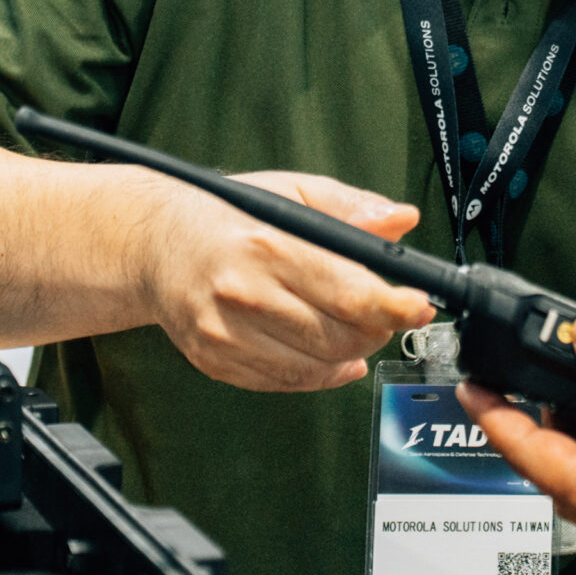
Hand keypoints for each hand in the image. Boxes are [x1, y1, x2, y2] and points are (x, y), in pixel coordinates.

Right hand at [133, 169, 434, 391]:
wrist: (155, 242)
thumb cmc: (227, 213)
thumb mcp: (291, 191)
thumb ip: (349, 207)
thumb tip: (401, 219)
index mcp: (268, 245)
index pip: (349, 292)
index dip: (395, 307)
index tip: (419, 305)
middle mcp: (244, 293)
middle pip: (339, 336)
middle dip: (378, 330)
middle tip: (391, 313)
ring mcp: (225, 334)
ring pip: (316, 366)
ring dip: (352, 352)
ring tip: (359, 328)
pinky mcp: (215, 361)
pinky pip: (285, 383)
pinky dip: (320, 374)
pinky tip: (333, 355)